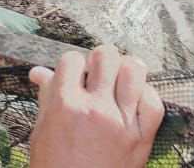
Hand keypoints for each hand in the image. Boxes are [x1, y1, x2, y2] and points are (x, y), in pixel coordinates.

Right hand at [28, 46, 162, 167]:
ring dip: (126, 70)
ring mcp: (121, 122)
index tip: (75, 74)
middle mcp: (95, 109)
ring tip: (120, 81)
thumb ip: (46, 97)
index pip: (72, 60)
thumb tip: (40, 71)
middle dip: (100, 60)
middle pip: (106, 56)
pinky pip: (154, 102)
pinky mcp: (141, 138)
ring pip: (134, 70)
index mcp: (65, 106)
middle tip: (98, 74)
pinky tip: (135, 101)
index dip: (73, 64)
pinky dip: (146, 96)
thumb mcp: (42, 132)